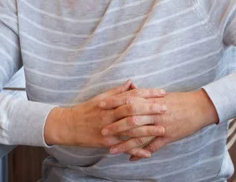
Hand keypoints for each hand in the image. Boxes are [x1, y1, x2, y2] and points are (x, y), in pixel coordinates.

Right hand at [44, 80, 166, 154]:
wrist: (69, 126)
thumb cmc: (87, 110)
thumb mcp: (101, 98)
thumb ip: (117, 91)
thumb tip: (132, 82)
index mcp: (110, 102)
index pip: (132, 95)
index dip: (147, 93)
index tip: (162, 92)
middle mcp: (110, 114)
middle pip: (133, 110)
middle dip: (150, 108)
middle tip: (166, 107)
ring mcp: (109, 129)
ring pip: (130, 129)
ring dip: (148, 130)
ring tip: (163, 129)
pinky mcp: (106, 142)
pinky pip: (123, 146)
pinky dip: (136, 150)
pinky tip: (148, 153)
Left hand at [101, 89, 218, 160]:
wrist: (199, 107)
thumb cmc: (179, 100)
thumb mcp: (161, 94)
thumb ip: (144, 93)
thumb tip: (130, 86)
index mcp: (151, 100)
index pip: (128, 100)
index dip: (114, 103)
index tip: (100, 105)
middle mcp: (154, 112)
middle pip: (131, 119)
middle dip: (116, 126)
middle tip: (102, 131)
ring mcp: (161, 125)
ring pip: (140, 135)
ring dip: (125, 143)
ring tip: (111, 150)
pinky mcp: (169, 136)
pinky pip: (153, 147)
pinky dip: (141, 153)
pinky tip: (131, 159)